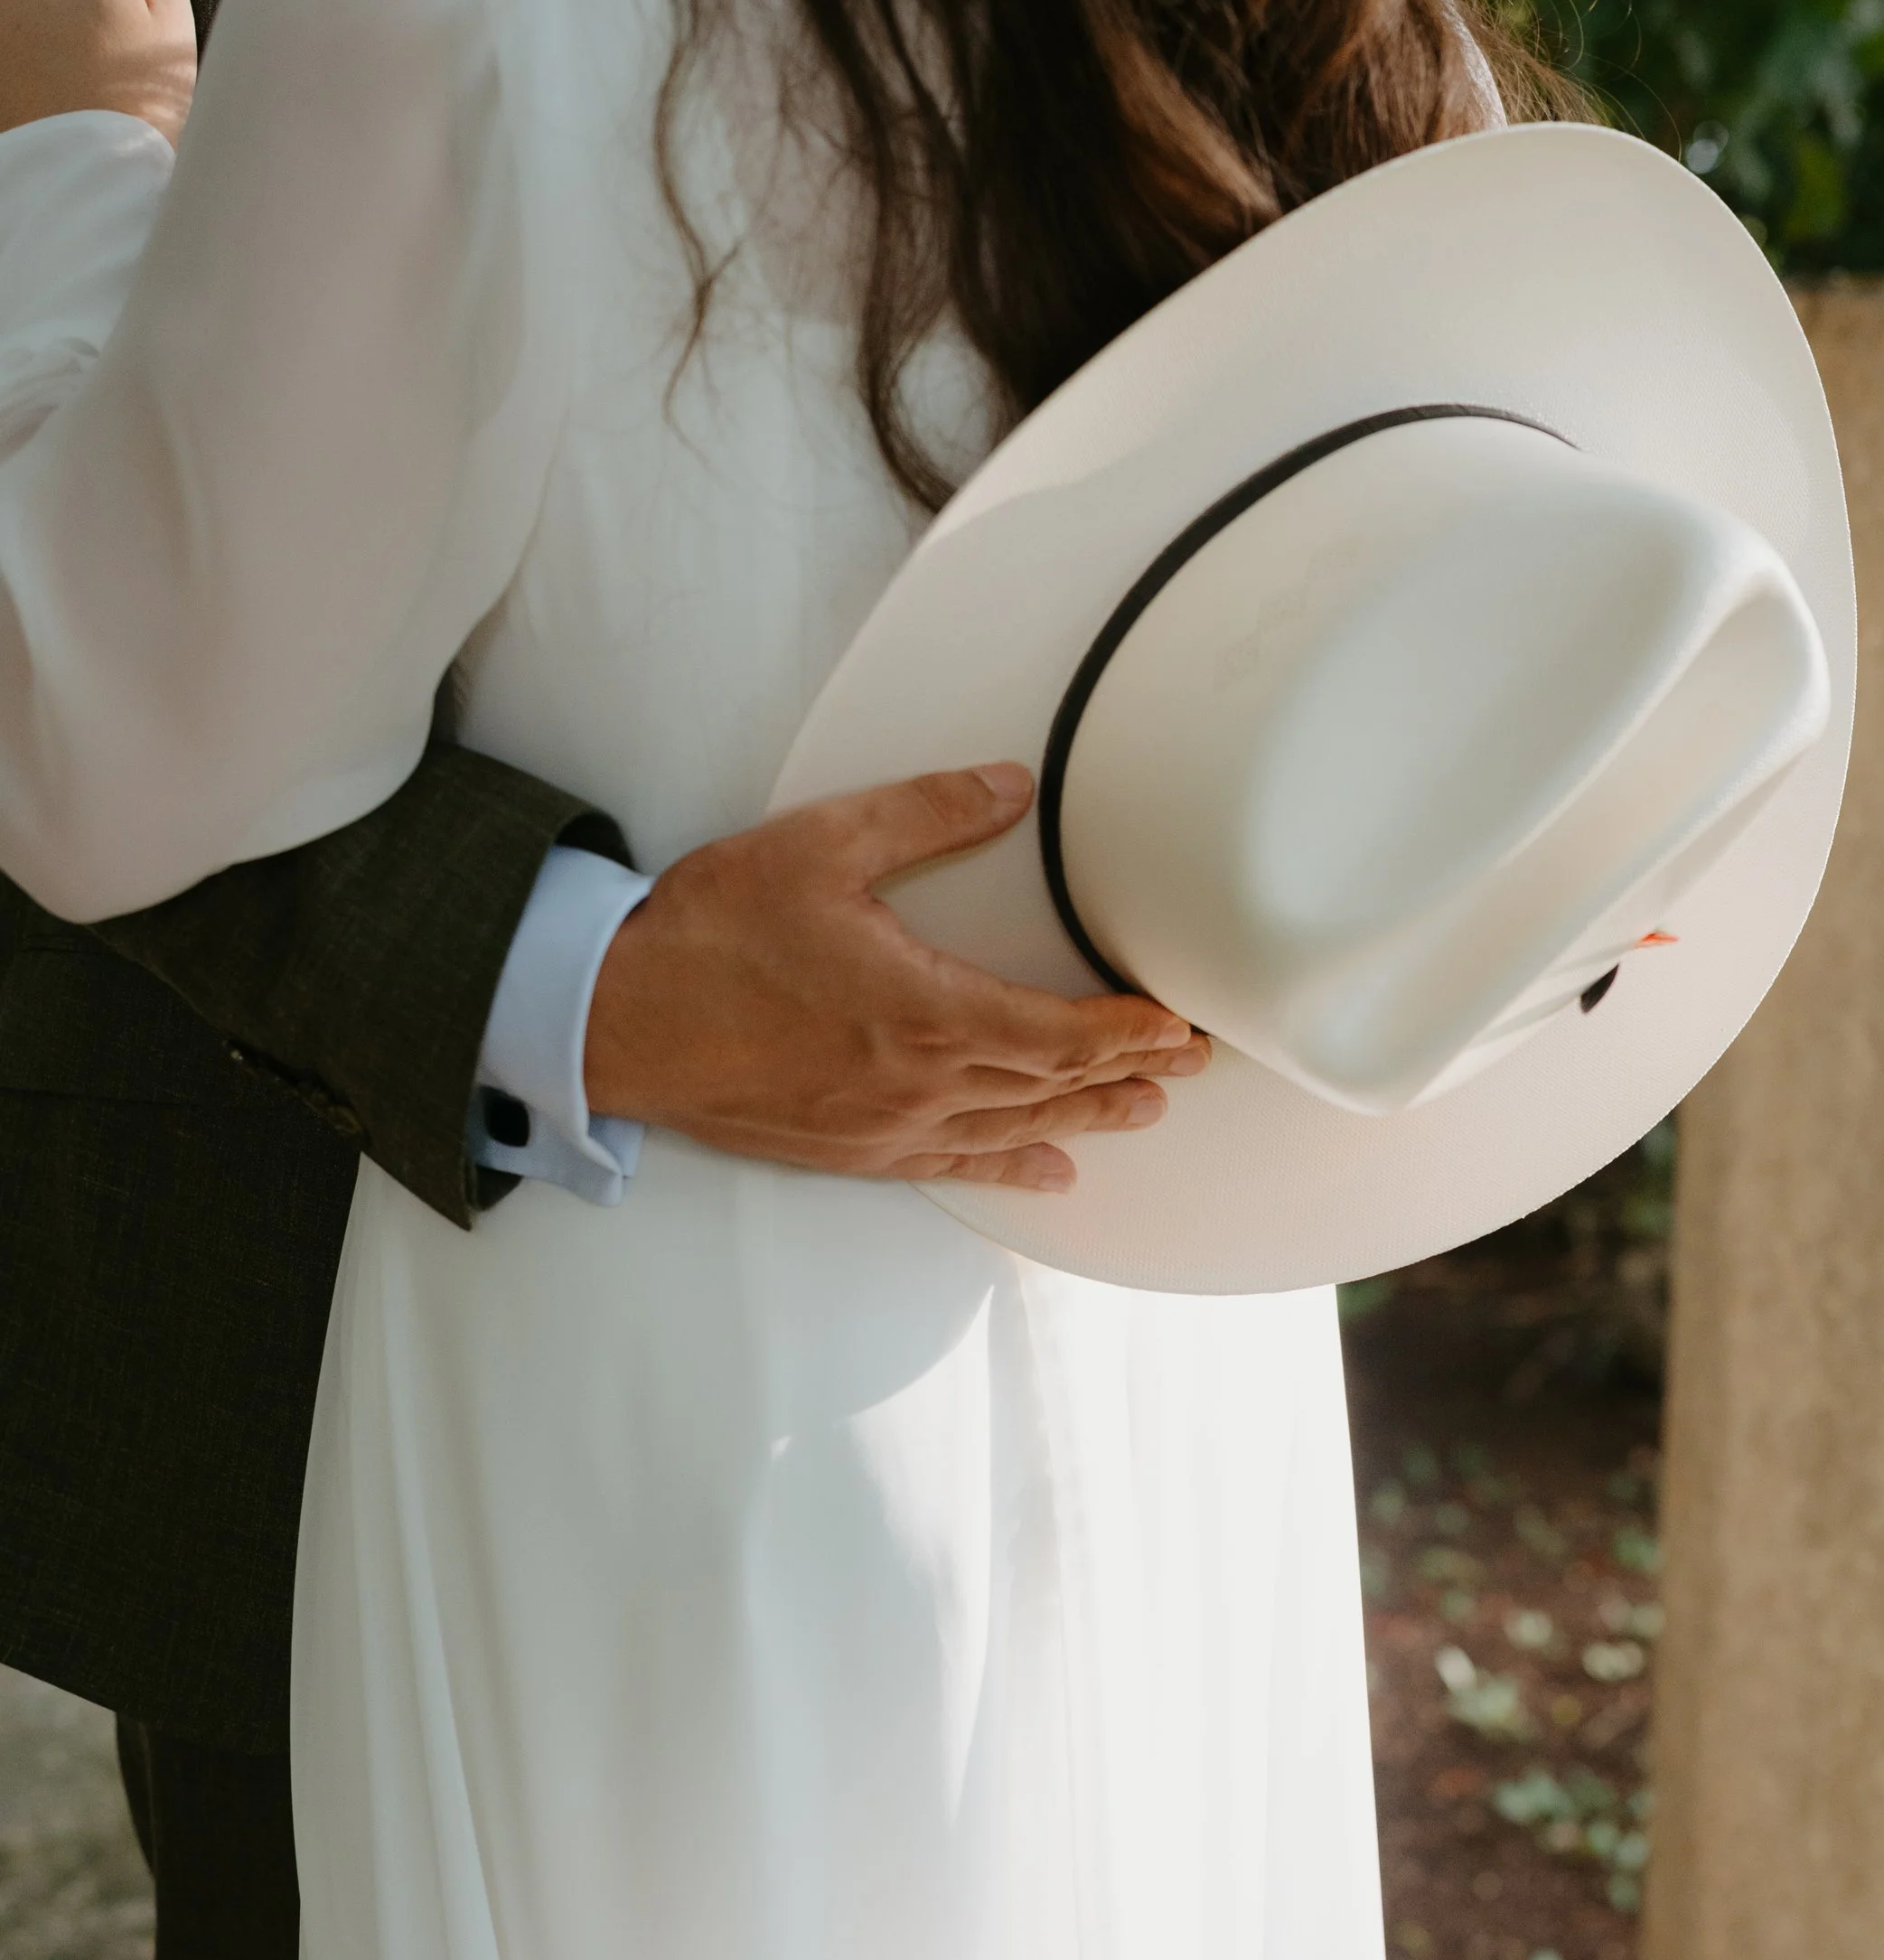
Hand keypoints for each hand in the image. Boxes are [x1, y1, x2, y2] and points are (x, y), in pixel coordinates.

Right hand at [583, 762, 1209, 1193]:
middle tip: (1191, 1066)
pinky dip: (1009, 1166)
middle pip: (1050, 1085)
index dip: (1128, 1031)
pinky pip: (950, 1166)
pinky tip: (1048, 1172)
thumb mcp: (822, 846)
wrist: (615, 1020)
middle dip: (1128, 1072)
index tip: (1178, 1024)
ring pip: (1011, 1129)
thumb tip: (1011, 787)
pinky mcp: (849, 1150)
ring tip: (1142, 1110)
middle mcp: (918, 1084)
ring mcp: (885, 1128)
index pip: (1059, 1032)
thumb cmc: (710, 933)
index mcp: (924, 1011)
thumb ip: (926, 815)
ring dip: (1084, 1118)